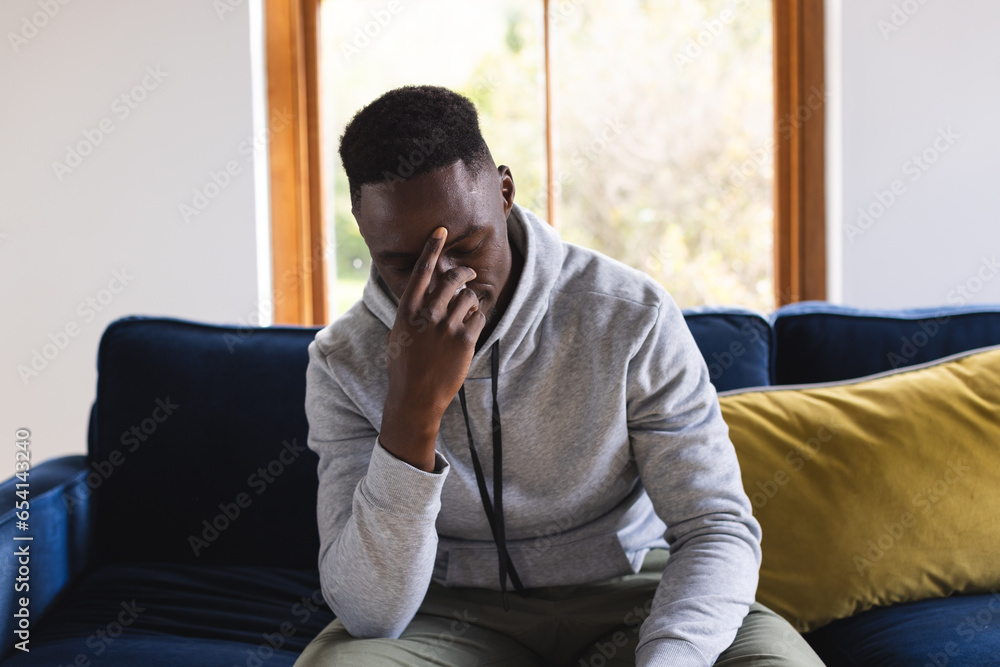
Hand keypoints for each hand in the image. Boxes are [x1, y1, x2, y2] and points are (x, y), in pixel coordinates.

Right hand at [378, 227, 485, 470]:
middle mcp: (427, 315)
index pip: (421, 271)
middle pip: (452, 279)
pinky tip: (471, 328)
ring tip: (467, 311)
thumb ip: (411, 314)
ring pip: (468, 297)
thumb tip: (423, 296)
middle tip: (469, 273)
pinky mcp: (464, 341)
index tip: (441, 230)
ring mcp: (446, 327)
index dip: (432, 248)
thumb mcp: (399, 335)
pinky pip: (479, 317)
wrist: (416, 398)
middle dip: (464, 273)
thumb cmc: (404, 367)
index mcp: (407, 311)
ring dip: (471, 300)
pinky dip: (478, 319)